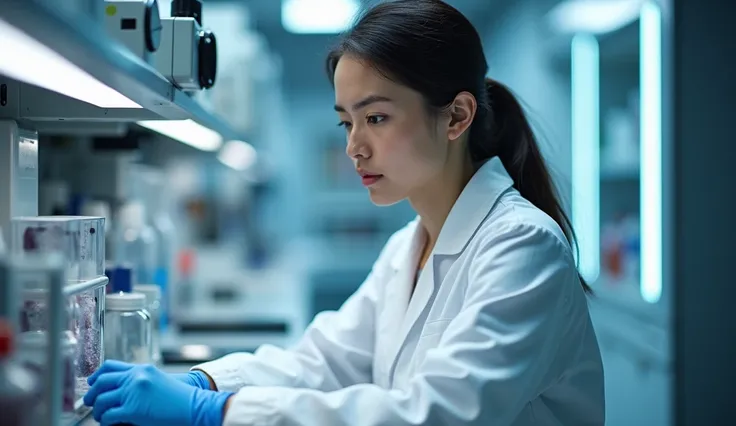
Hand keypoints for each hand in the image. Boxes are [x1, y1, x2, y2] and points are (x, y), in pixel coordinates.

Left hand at [84, 360, 232, 425]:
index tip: (92, 383)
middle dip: (91, 394)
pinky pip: (108, 415)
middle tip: (89, 403)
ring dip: (97, 410)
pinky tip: (109, 423)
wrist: (194, 406)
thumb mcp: (158, 380)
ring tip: (101, 416)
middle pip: (101, 382)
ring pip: (101, 400)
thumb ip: (139, 380)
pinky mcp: (133, 410)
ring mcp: (133, 393)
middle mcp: (135, 378)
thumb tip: (119, 390)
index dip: (96, 375)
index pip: (110, 366)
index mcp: (141, 369)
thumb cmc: (180, 397)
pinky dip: (105, 421)